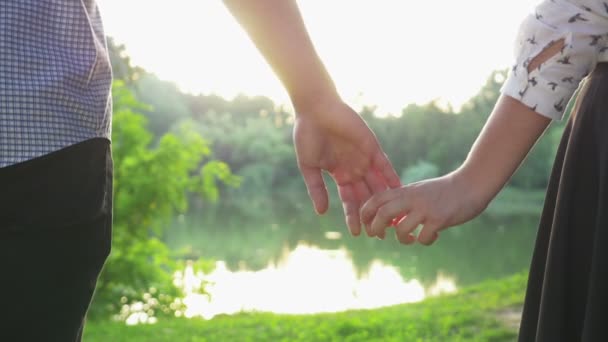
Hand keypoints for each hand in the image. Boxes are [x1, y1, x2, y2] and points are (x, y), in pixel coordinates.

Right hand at [293, 99, 400, 235]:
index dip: (353, 216)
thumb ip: (316, 188)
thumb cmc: (307, 135)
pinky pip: (385, 166)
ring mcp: (364, 159)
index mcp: (339, 174)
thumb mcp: (309, 166)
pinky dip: (392, 178)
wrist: (316, 109)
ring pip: (378, 185)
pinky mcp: (372, 147)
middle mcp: (354, 169)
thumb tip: (321, 212)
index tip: (357, 233)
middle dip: (374, 214)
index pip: (349, 201)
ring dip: (386, 201)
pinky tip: (399, 192)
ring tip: (395, 217)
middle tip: (382, 233)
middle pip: (367, 197)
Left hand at [360, 172, 487, 244]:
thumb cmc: (443, 191)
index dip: (366, 214)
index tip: (367, 225)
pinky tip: (433, 236)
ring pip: (401, 230)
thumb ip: (402, 204)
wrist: (470, 184)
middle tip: (380, 236)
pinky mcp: (440, 219)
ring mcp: (425, 208)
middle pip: (382, 214)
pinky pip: (423, 238)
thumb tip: (389, 224)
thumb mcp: (418, 192)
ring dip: (403, 239)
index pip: (376, 199)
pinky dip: (425, 241)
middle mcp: (412, 198)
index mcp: (405, 191)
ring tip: (411, 239)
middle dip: (375, 229)